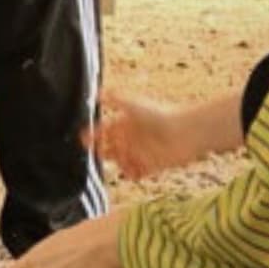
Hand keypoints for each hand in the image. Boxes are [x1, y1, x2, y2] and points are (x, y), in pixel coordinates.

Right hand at [87, 90, 207, 180]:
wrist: (185, 132)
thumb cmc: (160, 115)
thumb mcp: (133, 104)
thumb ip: (114, 99)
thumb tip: (97, 93)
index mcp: (126, 123)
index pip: (105, 130)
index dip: (94, 134)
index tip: (83, 137)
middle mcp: (132, 138)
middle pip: (110, 147)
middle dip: (101, 150)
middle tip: (97, 151)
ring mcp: (140, 152)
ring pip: (121, 161)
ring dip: (118, 163)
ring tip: (120, 161)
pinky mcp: (150, 166)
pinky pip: (135, 173)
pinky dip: (131, 174)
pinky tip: (131, 171)